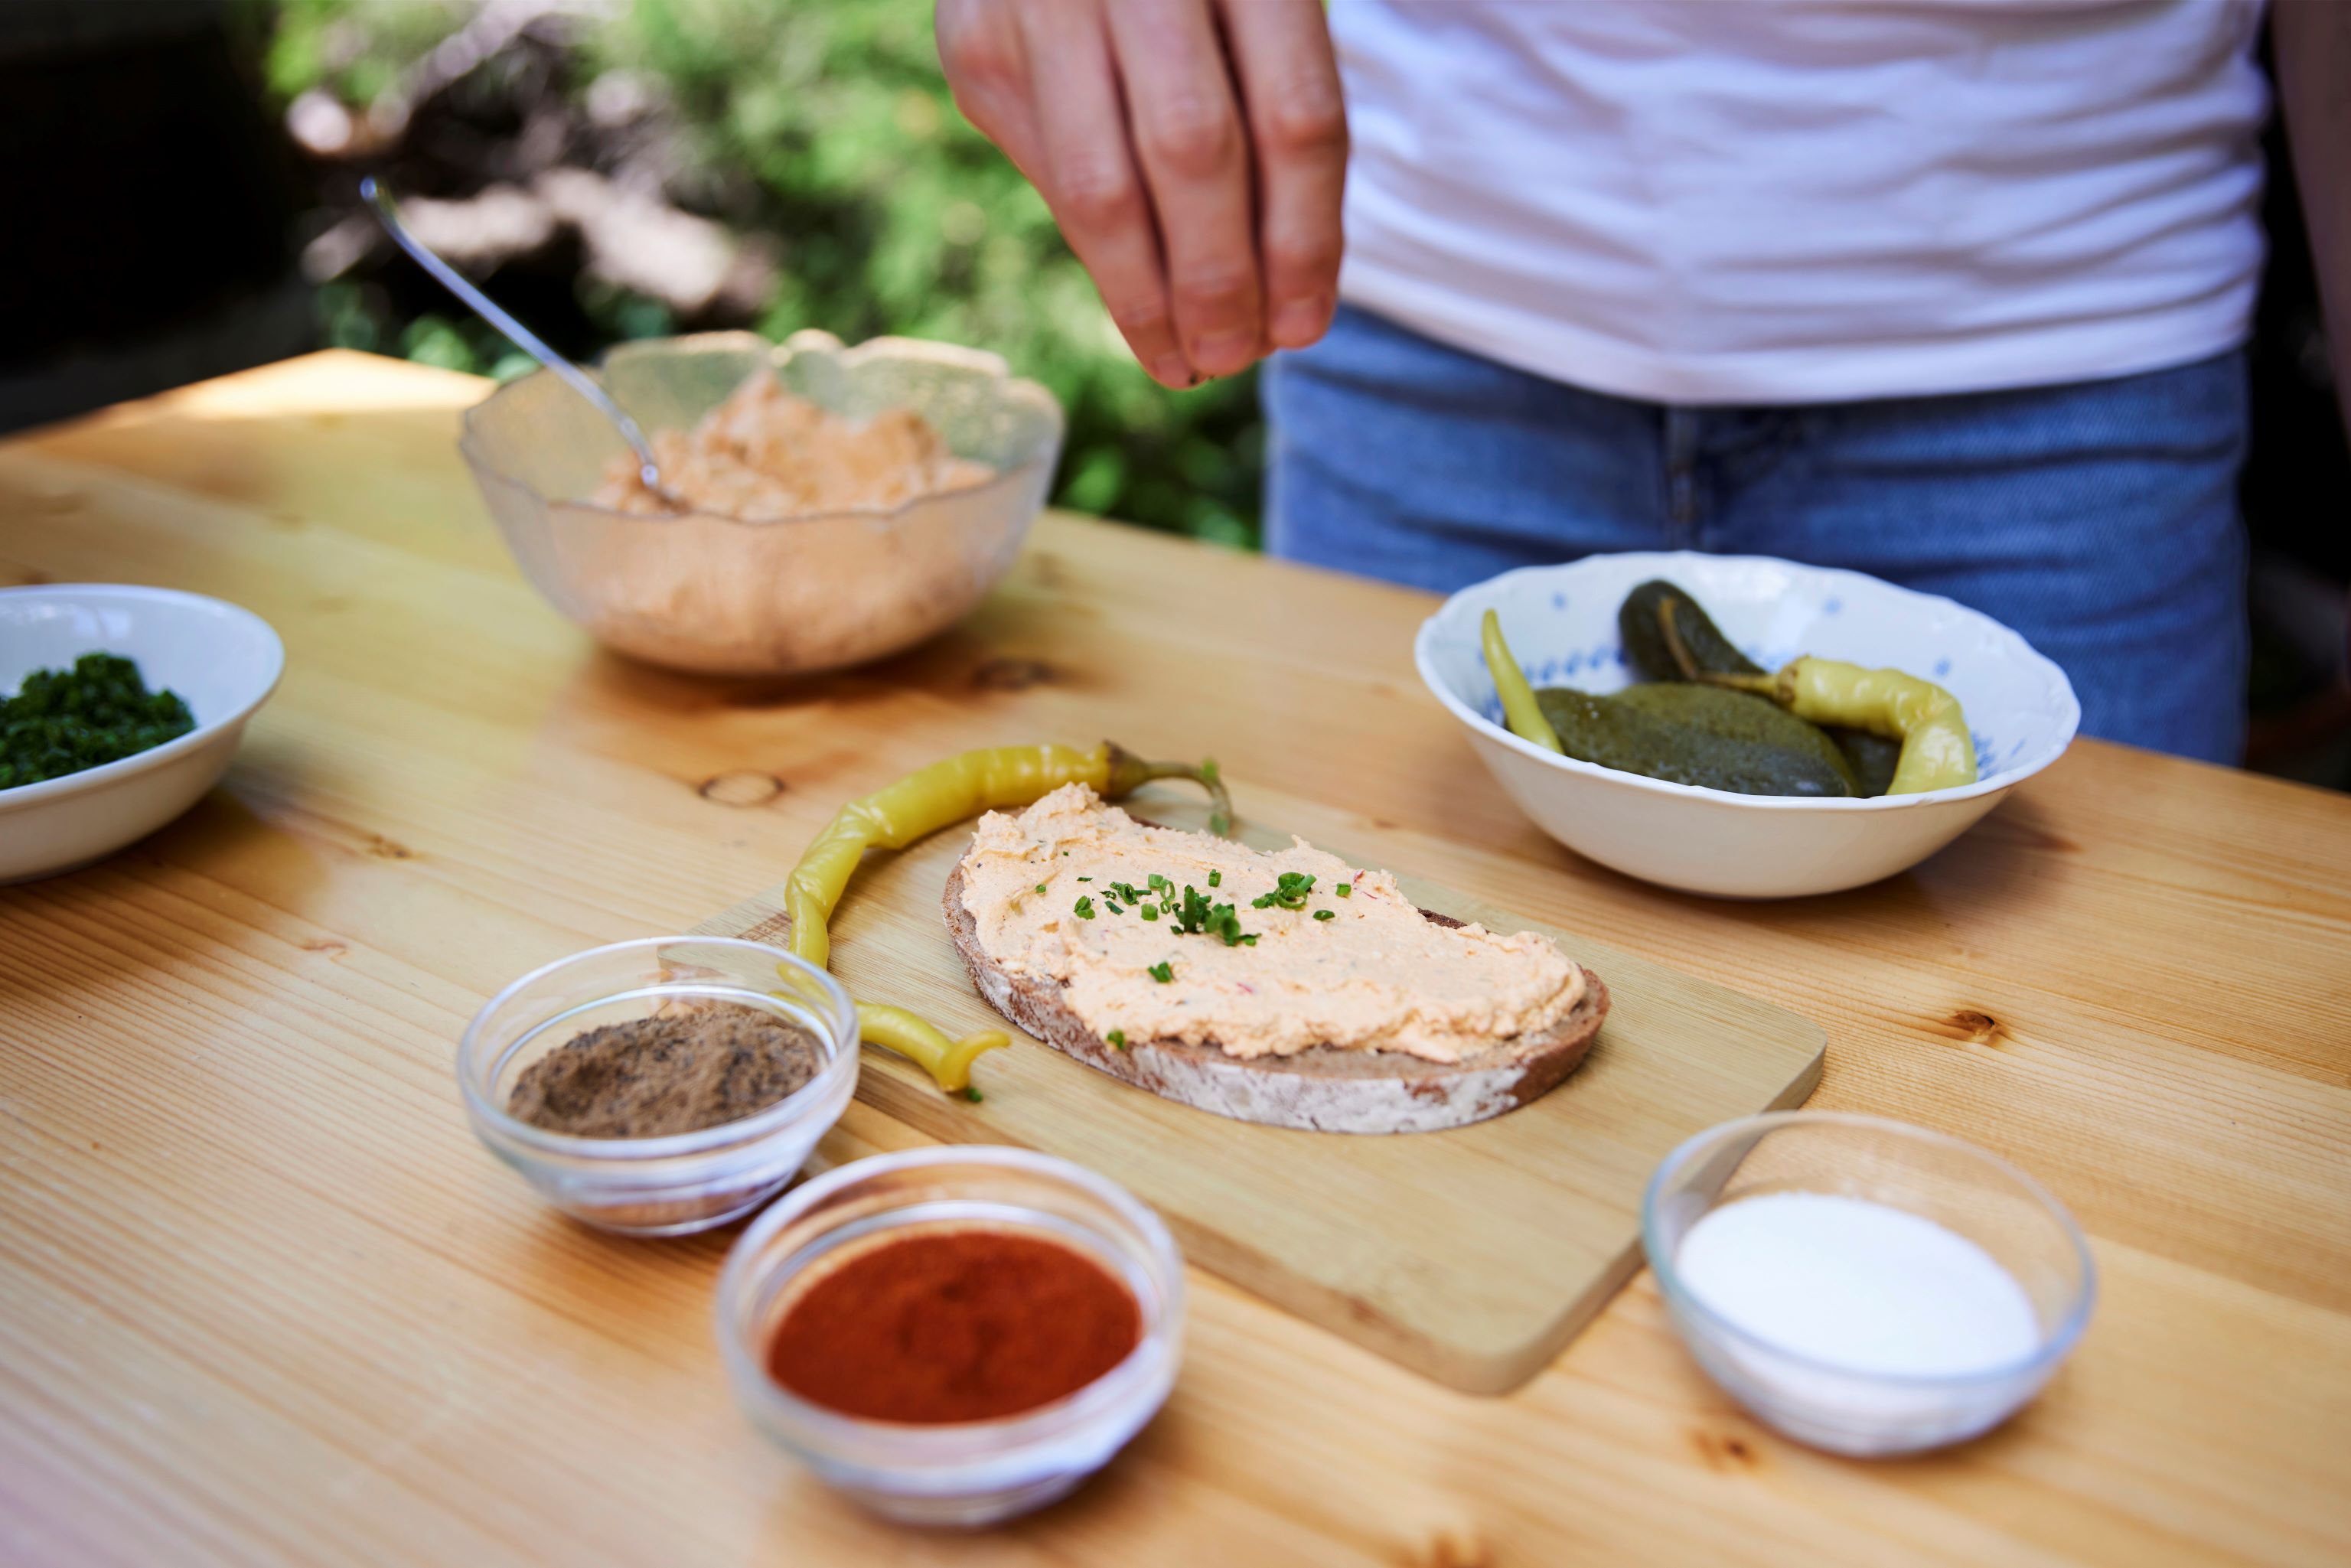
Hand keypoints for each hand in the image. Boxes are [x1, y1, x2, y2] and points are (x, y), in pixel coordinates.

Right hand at [937, 0, 1346, 386]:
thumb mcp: (1259, 6)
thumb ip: (1273, 113)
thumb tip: (1280, 298)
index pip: (1295, 118)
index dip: (1305, 241)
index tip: (1304, 325)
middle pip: (1194, 151)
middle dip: (1220, 281)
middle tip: (1238, 357)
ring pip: (1103, 186)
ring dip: (1150, 299)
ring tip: (1187, 360)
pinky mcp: (977, 41)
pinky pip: (1051, 177)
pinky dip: (1101, 253)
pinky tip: (1136, 295)